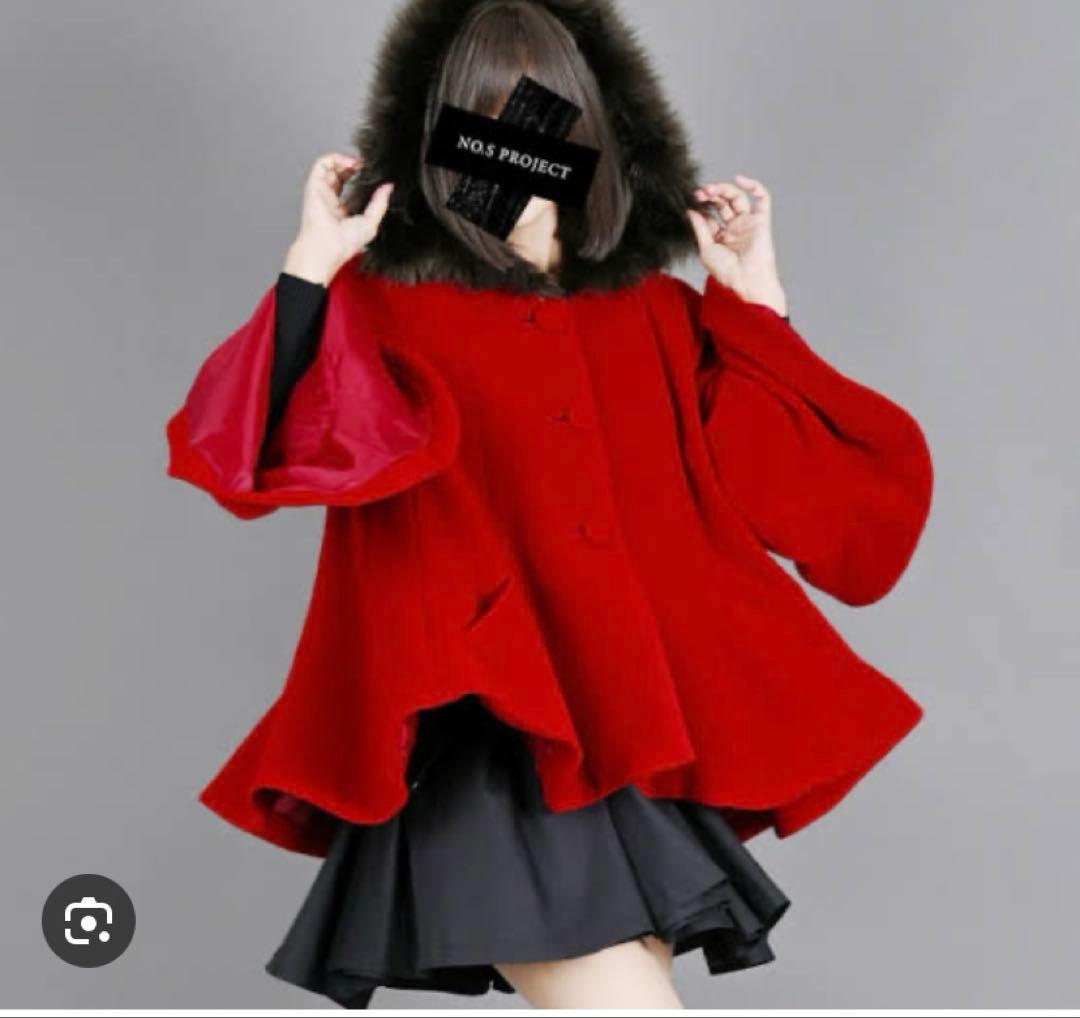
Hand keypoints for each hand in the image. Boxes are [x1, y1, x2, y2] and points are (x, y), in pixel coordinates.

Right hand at [283, 152, 394, 285]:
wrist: (328, 247)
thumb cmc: (344, 243)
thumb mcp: (371, 222)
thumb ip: (380, 203)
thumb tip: (388, 188)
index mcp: (342, 210)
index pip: (350, 187)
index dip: (361, 177)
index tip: (372, 174)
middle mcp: (331, 199)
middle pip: (341, 173)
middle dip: (354, 166)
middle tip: (366, 166)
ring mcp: (322, 191)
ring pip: (331, 166)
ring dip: (346, 160)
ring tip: (358, 164)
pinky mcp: (314, 185)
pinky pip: (322, 164)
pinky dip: (336, 158)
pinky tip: (349, 164)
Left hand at [686, 174, 787, 316]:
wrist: (745, 280)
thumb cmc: (726, 272)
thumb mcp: (705, 248)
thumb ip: (700, 228)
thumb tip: (691, 210)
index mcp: (721, 237)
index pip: (710, 214)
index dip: (701, 206)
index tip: (692, 201)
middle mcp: (735, 228)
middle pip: (723, 203)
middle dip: (710, 195)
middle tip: (700, 194)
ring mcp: (748, 223)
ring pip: (738, 197)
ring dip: (723, 189)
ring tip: (710, 189)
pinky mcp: (761, 220)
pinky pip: (762, 198)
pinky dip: (754, 186)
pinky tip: (739, 179)